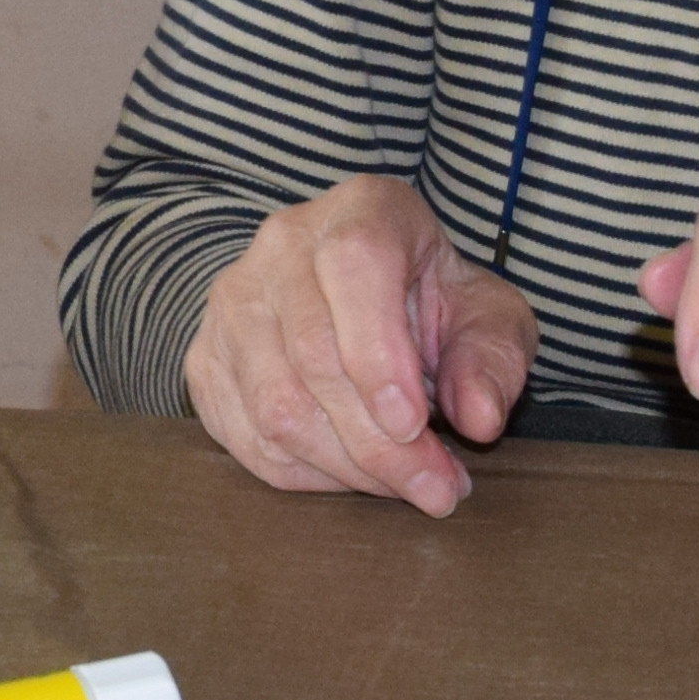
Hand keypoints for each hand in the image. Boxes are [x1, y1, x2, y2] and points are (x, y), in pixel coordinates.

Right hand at [186, 177, 540, 517]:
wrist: (362, 297)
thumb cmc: (431, 303)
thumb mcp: (487, 317)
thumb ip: (493, 360)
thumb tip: (481, 417)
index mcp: (362, 211)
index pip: (353, 267)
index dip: (380, 354)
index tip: (415, 425)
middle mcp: (283, 245)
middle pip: (313, 355)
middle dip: (379, 442)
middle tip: (437, 488)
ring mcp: (234, 301)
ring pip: (275, 406)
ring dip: (346, 467)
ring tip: (404, 486)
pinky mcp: (206, 356)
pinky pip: (245, 436)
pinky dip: (306, 475)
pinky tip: (352, 477)